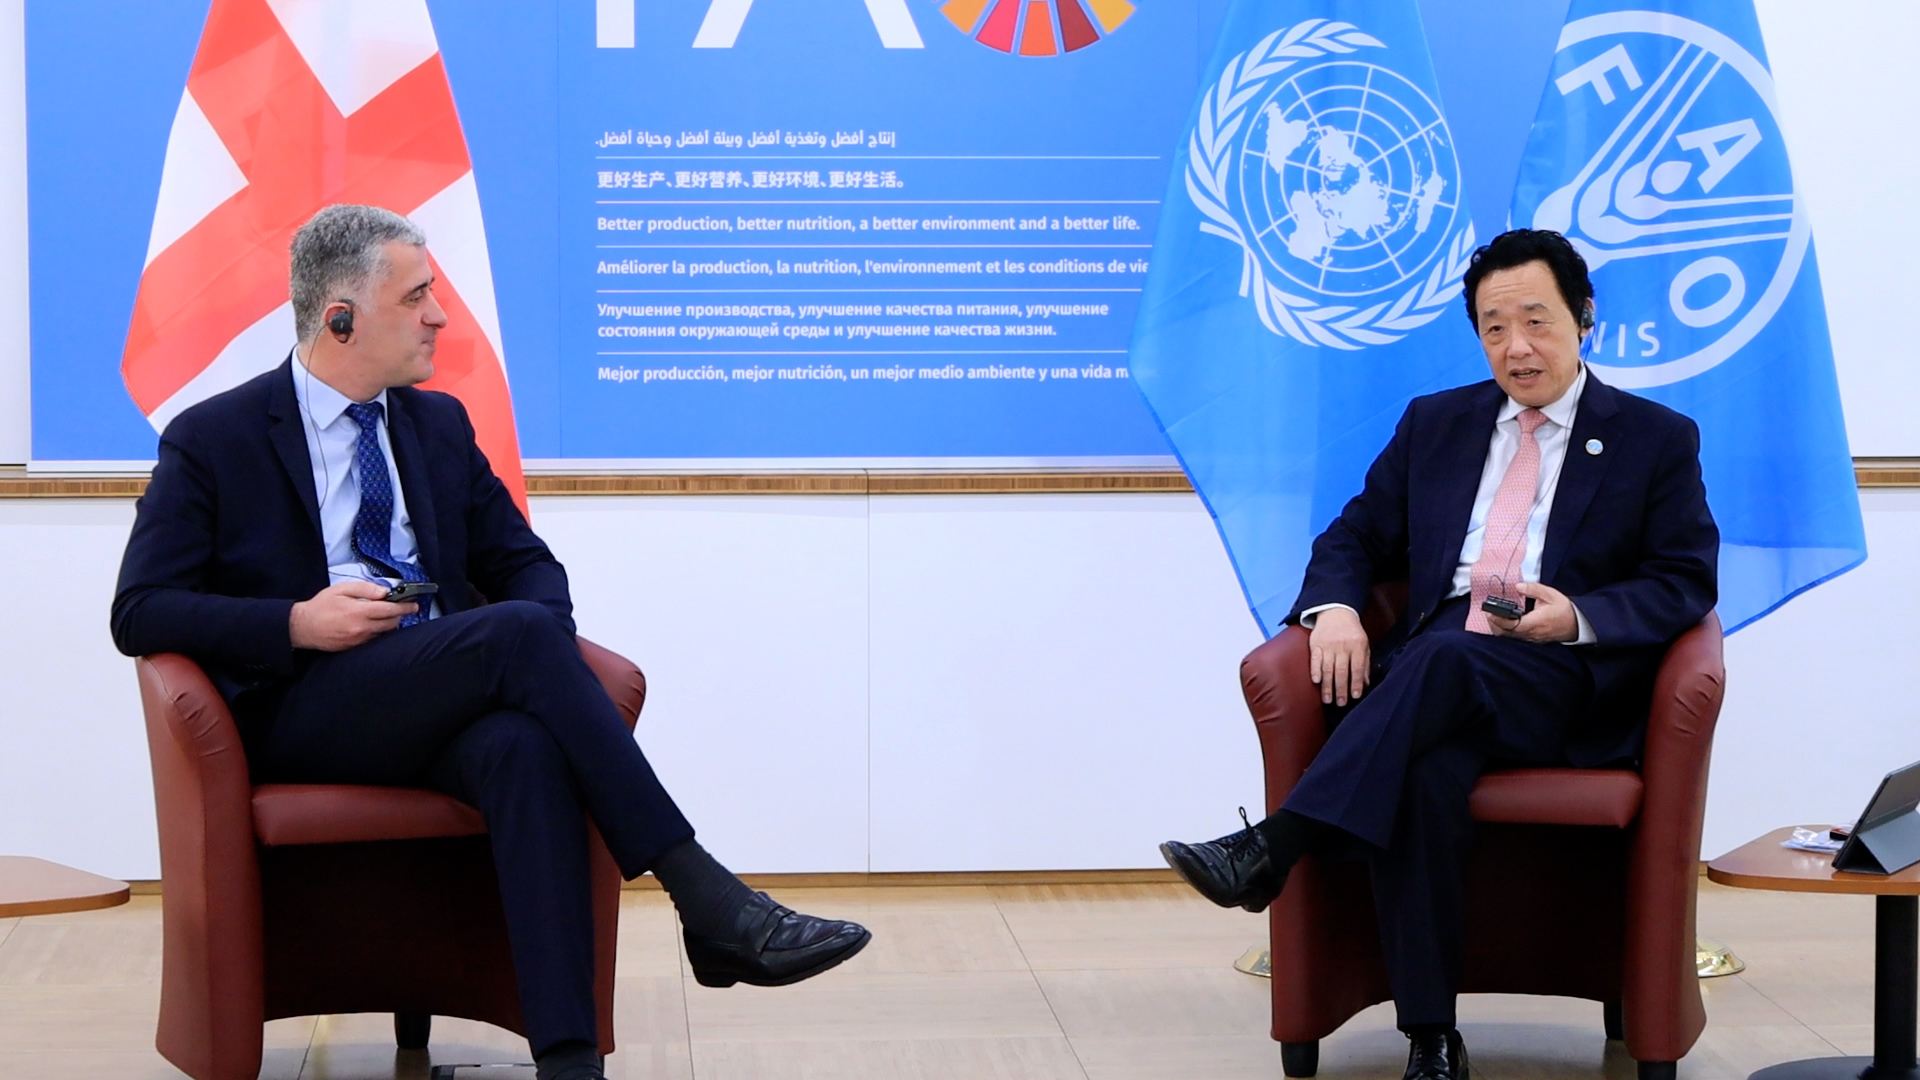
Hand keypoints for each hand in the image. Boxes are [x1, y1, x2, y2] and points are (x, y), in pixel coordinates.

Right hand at [289, 580, 417, 650]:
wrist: (303, 626)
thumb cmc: (321, 606)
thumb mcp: (342, 589)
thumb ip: (365, 588)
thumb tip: (384, 591)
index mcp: (359, 612)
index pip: (390, 610)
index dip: (404, 607)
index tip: (413, 605)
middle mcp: (361, 628)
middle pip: (391, 623)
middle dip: (399, 615)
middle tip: (402, 608)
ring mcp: (359, 640)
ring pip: (384, 632)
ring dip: (389, 624)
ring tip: (385, 615)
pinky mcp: (355, 647)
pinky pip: (374, 639)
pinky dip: (378, 631)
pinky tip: (373, 624)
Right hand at [1308, 606, 1369, 705]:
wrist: (1336, 611)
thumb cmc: (1352, 631)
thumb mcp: (1364, 644)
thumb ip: (1365, 663)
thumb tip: (1365, 684)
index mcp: (1357, 645)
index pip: (1357, 667)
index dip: (1356, 683)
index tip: (1355, 696)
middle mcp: (1342, 646)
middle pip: (1341, 671)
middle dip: (1341, 689)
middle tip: (1341, 703)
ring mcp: (1328, 645)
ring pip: (1328, 668)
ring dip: (1327, 686)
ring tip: (1328, 699)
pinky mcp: (1315, 644)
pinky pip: (1315, 659)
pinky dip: (1315, 671)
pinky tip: (1317, 682)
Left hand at [1485, 582, 1578, 642]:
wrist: (1577, 624)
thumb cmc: (1564, 609)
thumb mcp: (1550, 594)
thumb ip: (1533, 589)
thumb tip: (1518, 586)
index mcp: (1535, 622)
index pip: (1511, 625)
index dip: (1498, 619)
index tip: (1490, 611)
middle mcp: (1531, 633)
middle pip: (1506, 633)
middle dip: (1494, 623)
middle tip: (1488, 612)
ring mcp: (1531, 638)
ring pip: (1509, 637)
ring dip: (1499, 628)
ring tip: (1493, 616)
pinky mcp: (1532, 639)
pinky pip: (1515, 637)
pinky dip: (1506, 631)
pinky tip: (1504, 622)